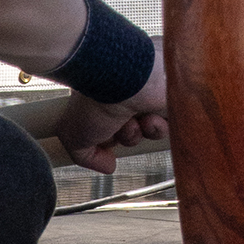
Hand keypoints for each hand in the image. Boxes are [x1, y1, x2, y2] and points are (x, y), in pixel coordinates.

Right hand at [49, 41, 167, 174]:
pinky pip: (169, 124)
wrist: (124, 79)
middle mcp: (126, 92)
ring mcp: (148, 93)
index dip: (107, 138)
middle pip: (130, 131)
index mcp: (104, 94)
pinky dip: (157, 127)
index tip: (101, 136)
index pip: (108, 127)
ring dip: (139, 133)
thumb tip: (107, 165)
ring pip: (148, 130)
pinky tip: (148, 117)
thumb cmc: (96, 97)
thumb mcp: (73, 134)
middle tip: (116, 126)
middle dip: (124, 136)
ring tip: (132, 120)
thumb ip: (84, 155)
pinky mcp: (170, 96)